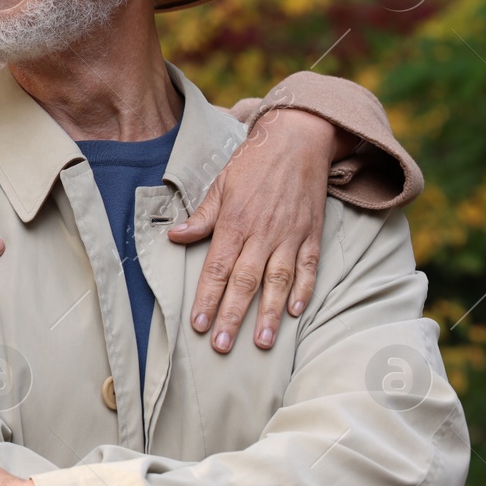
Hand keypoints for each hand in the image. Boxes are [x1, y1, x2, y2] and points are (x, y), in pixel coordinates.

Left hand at [168, 109, 352, 352]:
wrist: (298, 140)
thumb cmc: (253, 164)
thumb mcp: (220, 185)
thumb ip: (200, 217)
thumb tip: (174, 237)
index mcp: (234, 222)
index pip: (216, 268)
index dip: (207, 298)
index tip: (198, 325)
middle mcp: (262, 233)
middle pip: (245, 281)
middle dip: (232, 315)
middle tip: (222, 345)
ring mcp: (290, 235)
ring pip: (279, 281)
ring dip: (270, 313)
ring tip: (263, 342)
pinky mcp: (311, 234)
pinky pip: (309, 267)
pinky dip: (304, 291)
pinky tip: (296, 313)